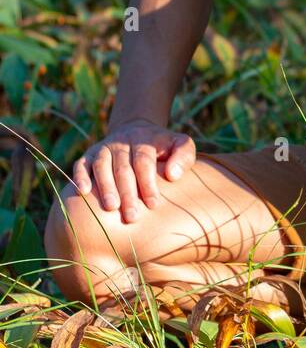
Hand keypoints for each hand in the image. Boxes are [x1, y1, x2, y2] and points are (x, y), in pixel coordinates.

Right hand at [71, 119, 196, 223]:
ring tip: (111, 207)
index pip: (144, 162)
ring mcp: (105, 147)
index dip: (147, 183)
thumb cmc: (163, 147)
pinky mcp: (90, 153)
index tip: (153, 204)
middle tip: (132, 216)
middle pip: (123, 168)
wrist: (137, 131)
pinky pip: (82, 163)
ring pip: (102, 165)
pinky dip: (80, 176)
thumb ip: (184, 156)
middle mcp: (122, 141)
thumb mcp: (180, 144)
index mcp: (145, 139)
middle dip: (127, 193)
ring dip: (105, 186)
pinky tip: (82, 192)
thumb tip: (172, 175)